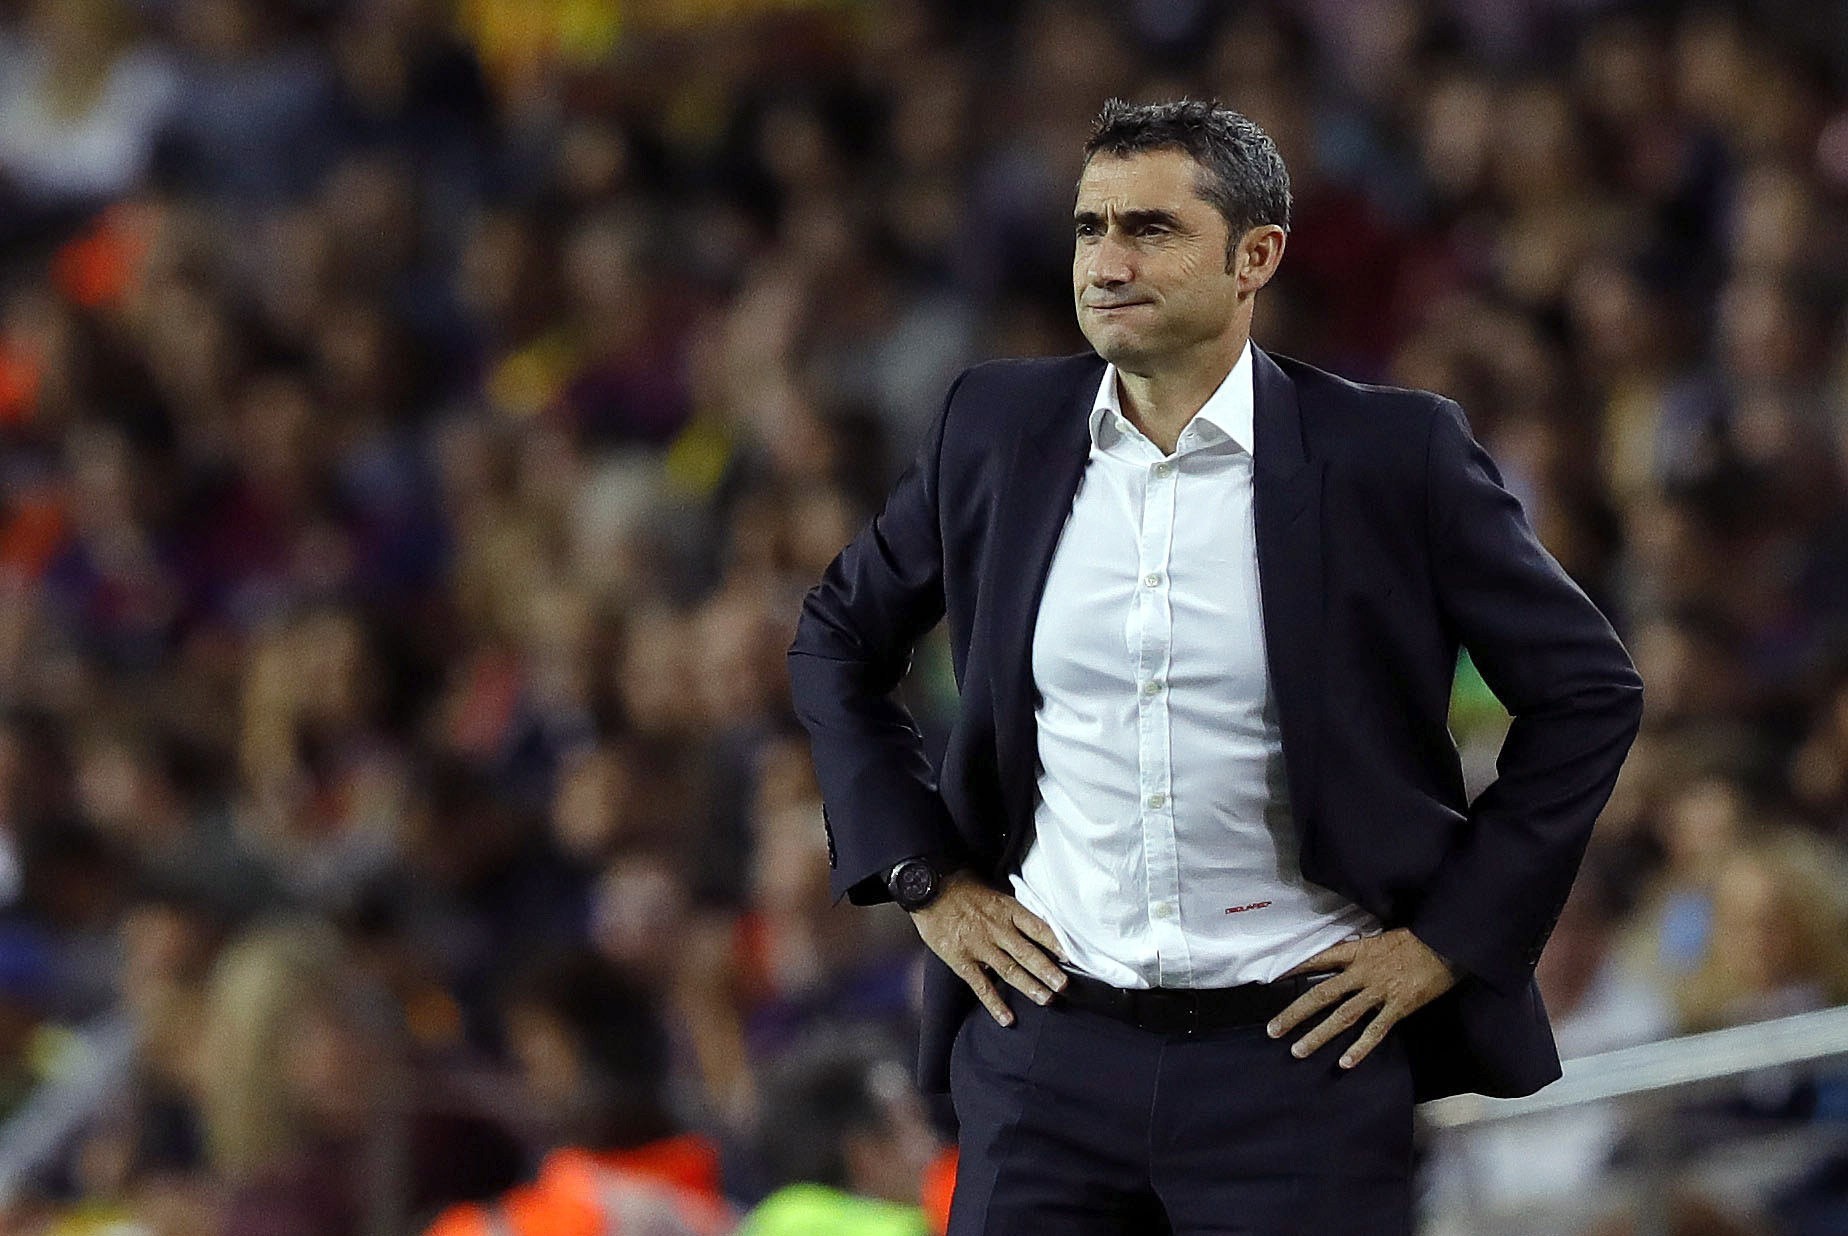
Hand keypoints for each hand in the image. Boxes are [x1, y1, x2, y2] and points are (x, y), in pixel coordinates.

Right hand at [910, 870, 1068, 1025]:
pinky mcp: (962, 961)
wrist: (928, 889)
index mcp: (1007, 910)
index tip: (1071, 955)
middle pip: (1028, 953)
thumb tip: (1032, 924)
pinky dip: (995, 1004)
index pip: (1038, 928)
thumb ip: (1011, 910)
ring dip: (1030, 987)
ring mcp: (980, 946)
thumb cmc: (961, 886)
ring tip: (1046, 1000)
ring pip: (1010, 970)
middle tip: (1063, 986)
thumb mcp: (992, 890)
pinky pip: (982, 986)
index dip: (1056, 943)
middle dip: (1048, 971)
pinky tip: (1007, 1018)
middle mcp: (997, 929)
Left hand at [1265, 929, 1458, 1068]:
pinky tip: (1345, 1063)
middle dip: (1295, 1013)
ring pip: (1342, 1016)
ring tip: (1297, 1051)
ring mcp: (1380, 991)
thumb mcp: (1383, 938)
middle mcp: (1363, 972)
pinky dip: (1360, 1048)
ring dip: (1318, 1035)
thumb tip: (1344, 958)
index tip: (1271, 980)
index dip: (1294, 969)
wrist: (1449, 942)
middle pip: (1322, 993)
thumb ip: (1362, 952)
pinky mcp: (1400, 1006)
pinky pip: (1376, 1030)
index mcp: (1359, 952)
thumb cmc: (1418, 939)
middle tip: (1272, 1030)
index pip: (1318, 960)